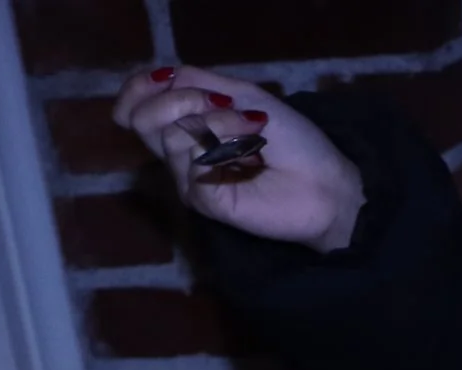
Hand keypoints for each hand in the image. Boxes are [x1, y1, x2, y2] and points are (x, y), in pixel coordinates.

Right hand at [113, 65, 366, 254]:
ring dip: (215, 121)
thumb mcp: (243, 95)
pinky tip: (249, 154)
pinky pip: (192, 159)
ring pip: (170, 136)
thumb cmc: (292, 140)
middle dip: (181, 99)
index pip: (138, 106)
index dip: (137, 88)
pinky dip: (222, 143)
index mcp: (188, 126)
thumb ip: (198, 82)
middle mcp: (182, 153)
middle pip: (144, 119)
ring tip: (250, 132)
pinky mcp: (202, 201)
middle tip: (224, 104)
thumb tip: (159, 76)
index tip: (163, 78)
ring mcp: (190, 179)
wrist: (324, 182)